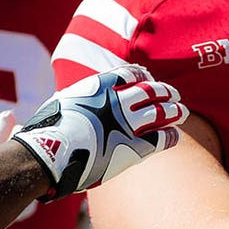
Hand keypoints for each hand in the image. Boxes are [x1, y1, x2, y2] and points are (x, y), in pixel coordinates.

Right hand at [13, 64, 187, 200]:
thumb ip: (79, 98)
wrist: (46, 155)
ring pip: (159, 112)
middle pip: (150, 91)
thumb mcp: (62, 102)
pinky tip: (175, 135)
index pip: (129, 73)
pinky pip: (159, 138)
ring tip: (182, 112)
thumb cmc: (47, 131)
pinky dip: (170, 135)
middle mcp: (116, 102)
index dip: (142, 75)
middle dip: (164, 91)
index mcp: (98, 87)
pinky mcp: (132, 148)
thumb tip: (79, 99)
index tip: (148, 77)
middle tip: (174, 94)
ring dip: (173, 111)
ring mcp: (126, 124)